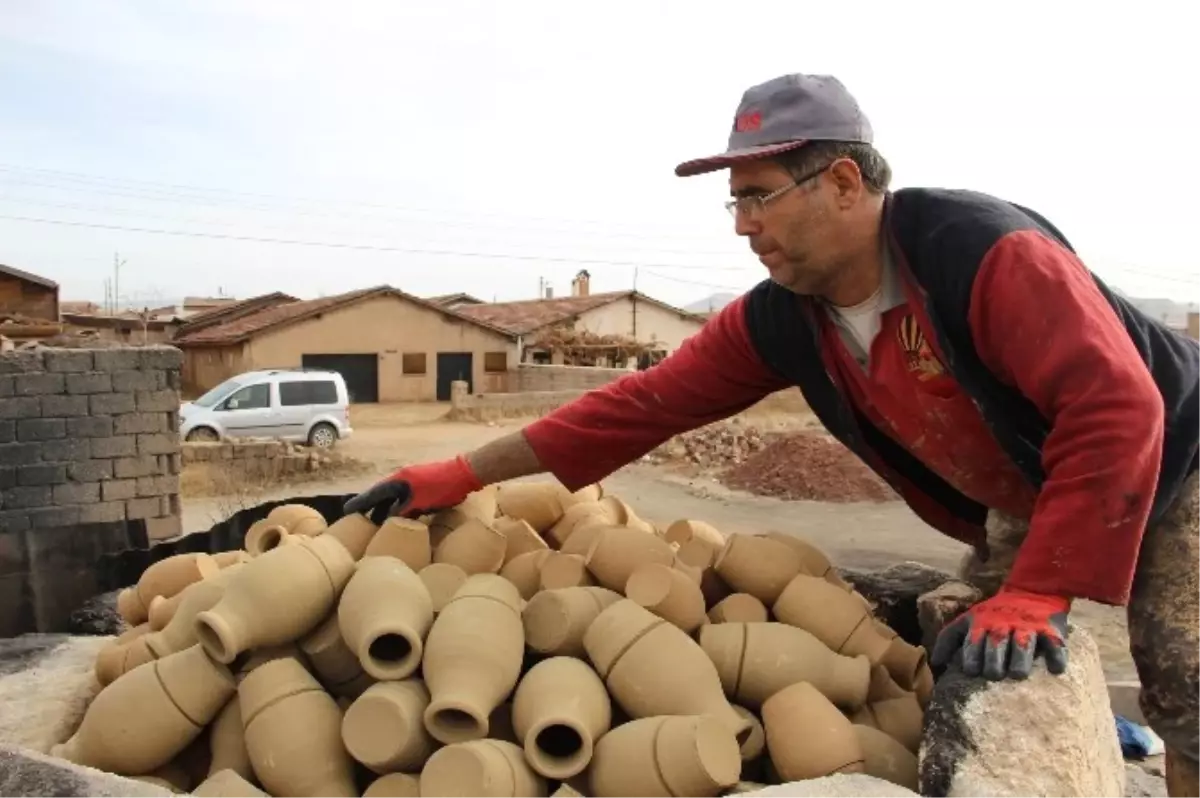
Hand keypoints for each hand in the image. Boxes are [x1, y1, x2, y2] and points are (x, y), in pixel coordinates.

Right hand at [343, 455, 482, 522]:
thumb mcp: (418, 503)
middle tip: (359, 523)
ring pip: (395, 499)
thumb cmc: (441, 487)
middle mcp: (403, 480)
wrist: (466, 473)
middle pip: (382, 496)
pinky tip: (400, 520)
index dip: (360, 503)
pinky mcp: (425, 488)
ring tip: (377, 525)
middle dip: (371, 509)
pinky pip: (407, 500)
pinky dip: (400, 510)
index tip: (346, 511)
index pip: (373, 494)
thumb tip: (387, 521)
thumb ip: (401, 512)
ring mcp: (414, 483)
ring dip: (386, 511)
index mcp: (398, 480)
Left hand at [930, 586, 1068, 680]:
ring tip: (1017, 674)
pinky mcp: (1050, 630)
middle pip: (996, 643)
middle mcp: (1003, 625)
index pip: (973, 640)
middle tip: (993, 675)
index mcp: (982, 624)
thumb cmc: (994, 614)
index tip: (971, 671)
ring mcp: (1027, 627)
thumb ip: (950, 638)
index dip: (971, 656)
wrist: (1031, 590)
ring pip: (1022, 644)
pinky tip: (1056, 669)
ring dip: (1019, 659)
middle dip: (993, 660)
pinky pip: (1054, 643)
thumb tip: (936, 663)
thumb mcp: (969, 619)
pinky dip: (1056, 655)